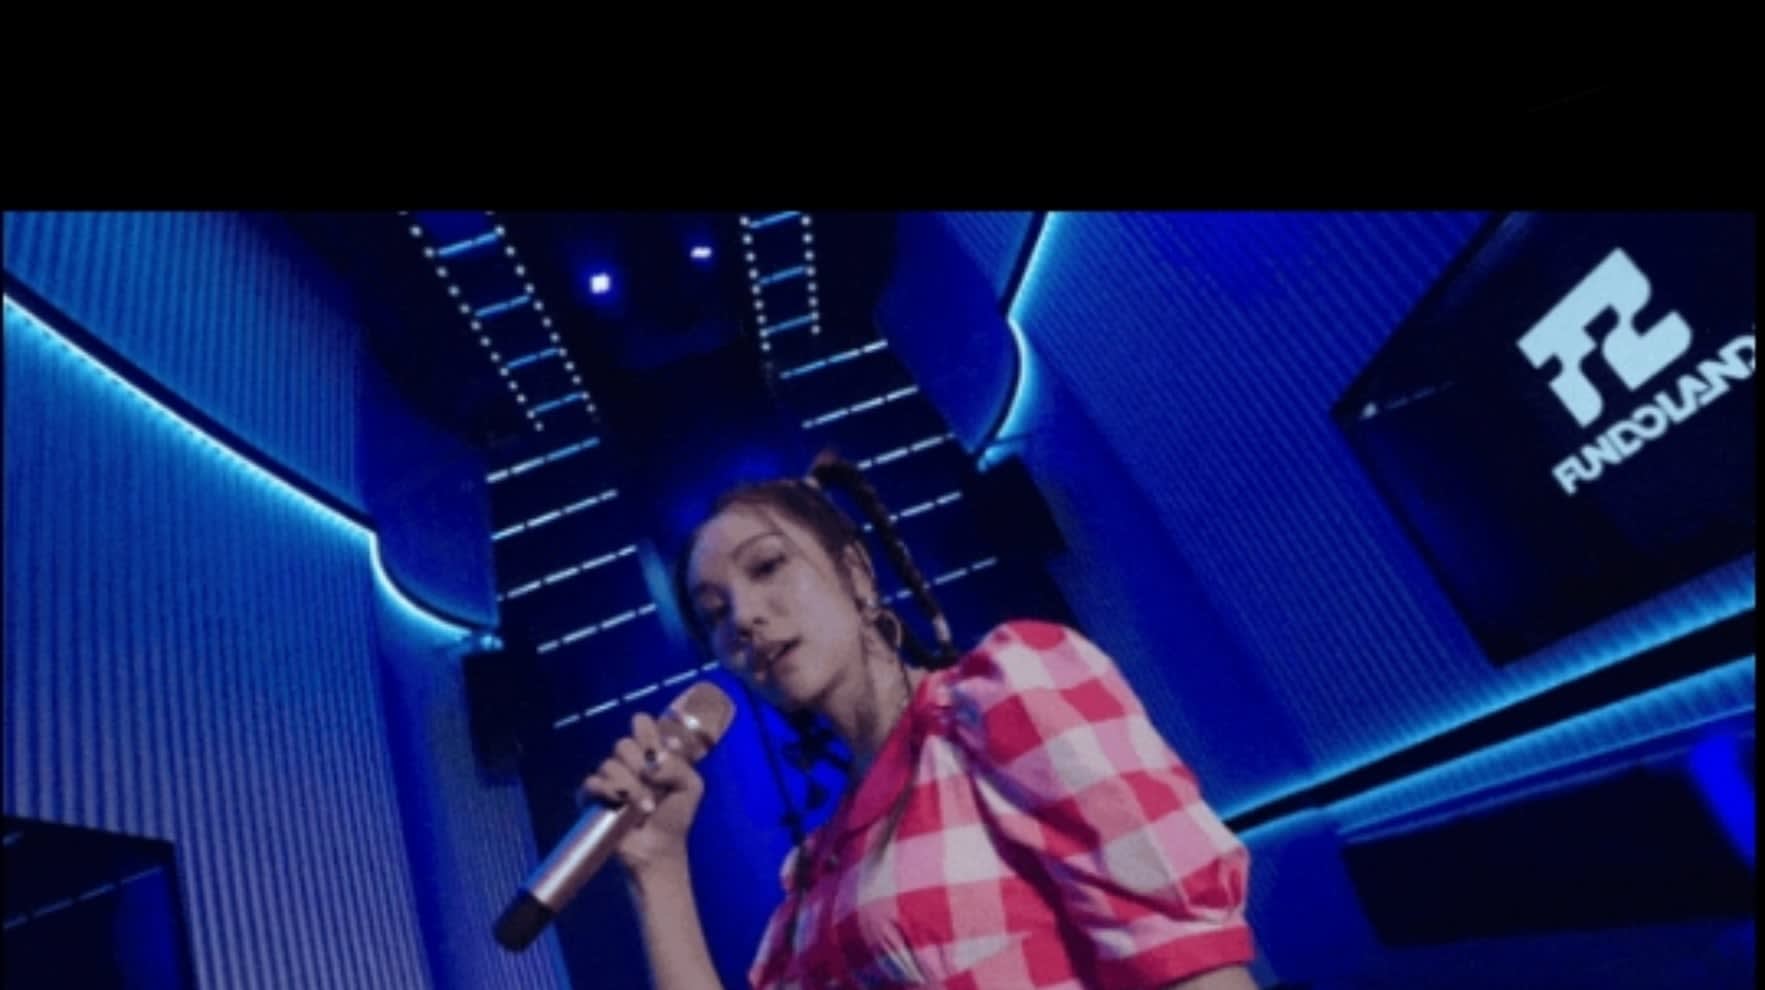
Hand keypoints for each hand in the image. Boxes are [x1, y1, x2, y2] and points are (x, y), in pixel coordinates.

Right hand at [577, 712, 706, 875]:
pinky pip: (593, 783)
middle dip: (641, 765)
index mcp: (652, 752)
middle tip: (653, 784)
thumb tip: (653, 762)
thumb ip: (678, 765)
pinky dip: (609, 793)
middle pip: (623, 743)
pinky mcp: (595, 798)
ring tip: (647, 807)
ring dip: (631, 787)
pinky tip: (622, 807)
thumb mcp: (691, 786)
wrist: (660, 847)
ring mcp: (610, 778)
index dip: (648, 734)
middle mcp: (629, 761)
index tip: (660, 754)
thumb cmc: (676, 816)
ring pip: (610, 764)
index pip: (641, 723)